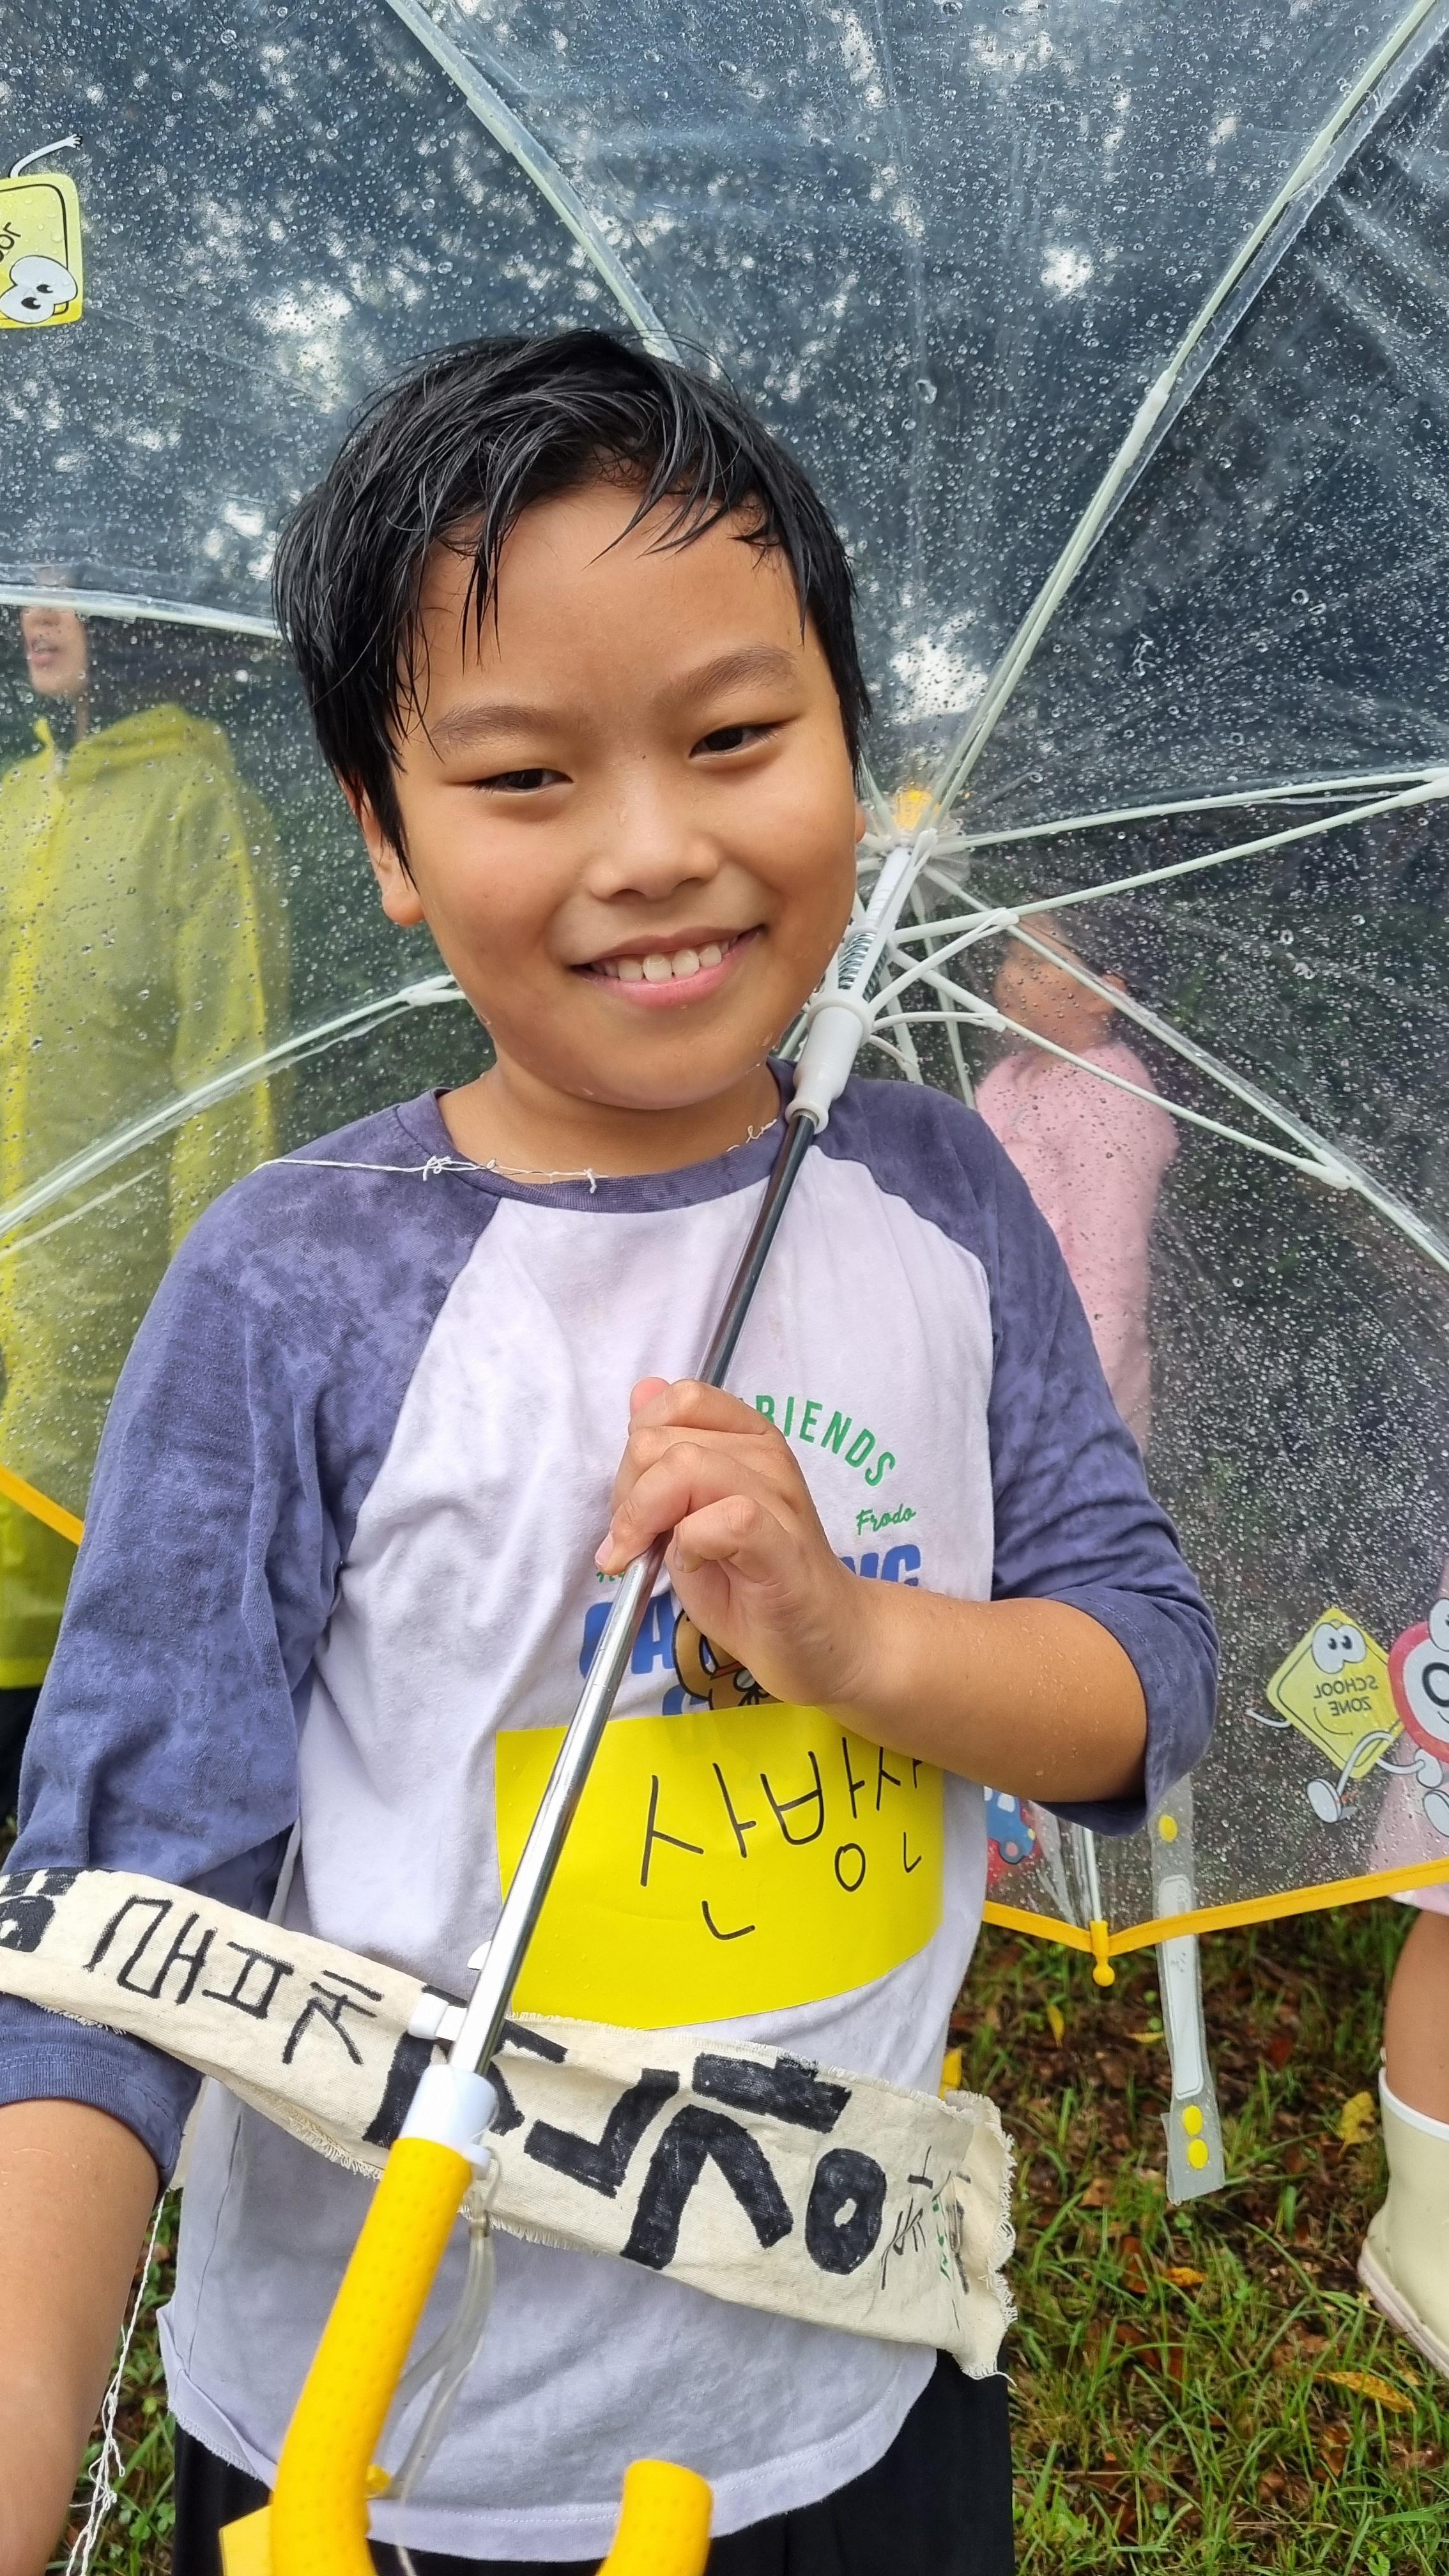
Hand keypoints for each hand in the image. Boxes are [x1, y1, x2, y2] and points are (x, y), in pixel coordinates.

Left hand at [597, 1379, 869, 1707]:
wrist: (818, 1639)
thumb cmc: (750, 1581)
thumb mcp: (689, 1512)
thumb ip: (664, 1457)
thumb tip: (641, 1391)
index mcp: (747, 1437)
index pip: (677, 1402)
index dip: (636, 1448)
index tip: (631, 1504)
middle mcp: (766, 1455)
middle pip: (662, 1440)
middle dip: (628, 1495)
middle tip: (636, 1543)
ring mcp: (779, 1497)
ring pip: (687, 1467)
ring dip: (647, 1519)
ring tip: (658, 1558)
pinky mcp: (783, 1546)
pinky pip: (725, 1519)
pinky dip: (690, 1543)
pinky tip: (695, 1565)